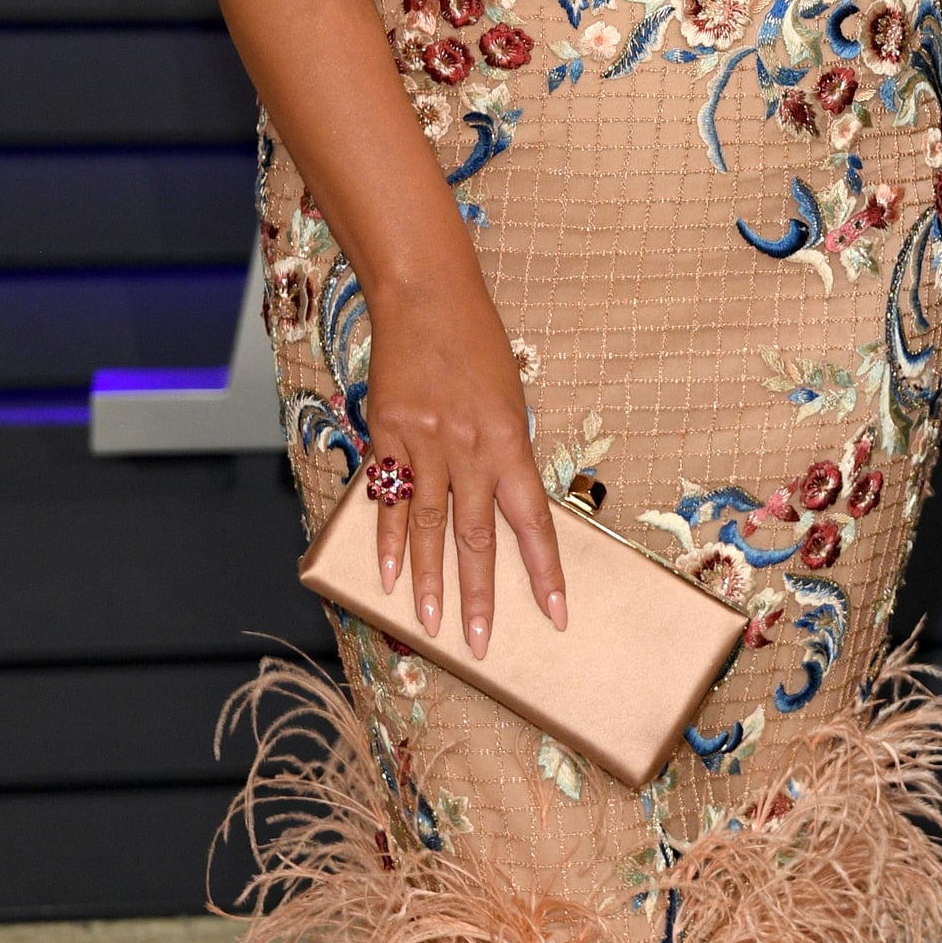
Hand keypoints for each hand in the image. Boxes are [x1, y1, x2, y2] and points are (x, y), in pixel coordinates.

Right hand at [364, 264, 565, 656]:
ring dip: (428, 581)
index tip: (556, 614)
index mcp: (509, 439)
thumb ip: (505, 451)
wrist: (425, 297)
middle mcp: (468, 448)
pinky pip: (387, 498)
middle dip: (481, 596)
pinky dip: (386, 539)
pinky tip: (386, 577)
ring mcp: (424, 443)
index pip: (532, 520)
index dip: (545, 571)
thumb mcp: (510, 397)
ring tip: (431, 626)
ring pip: (427, 526)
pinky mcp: (387, 435)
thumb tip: (504, 502)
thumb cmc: (477, 344)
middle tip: (481, 645)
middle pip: (476, 536)